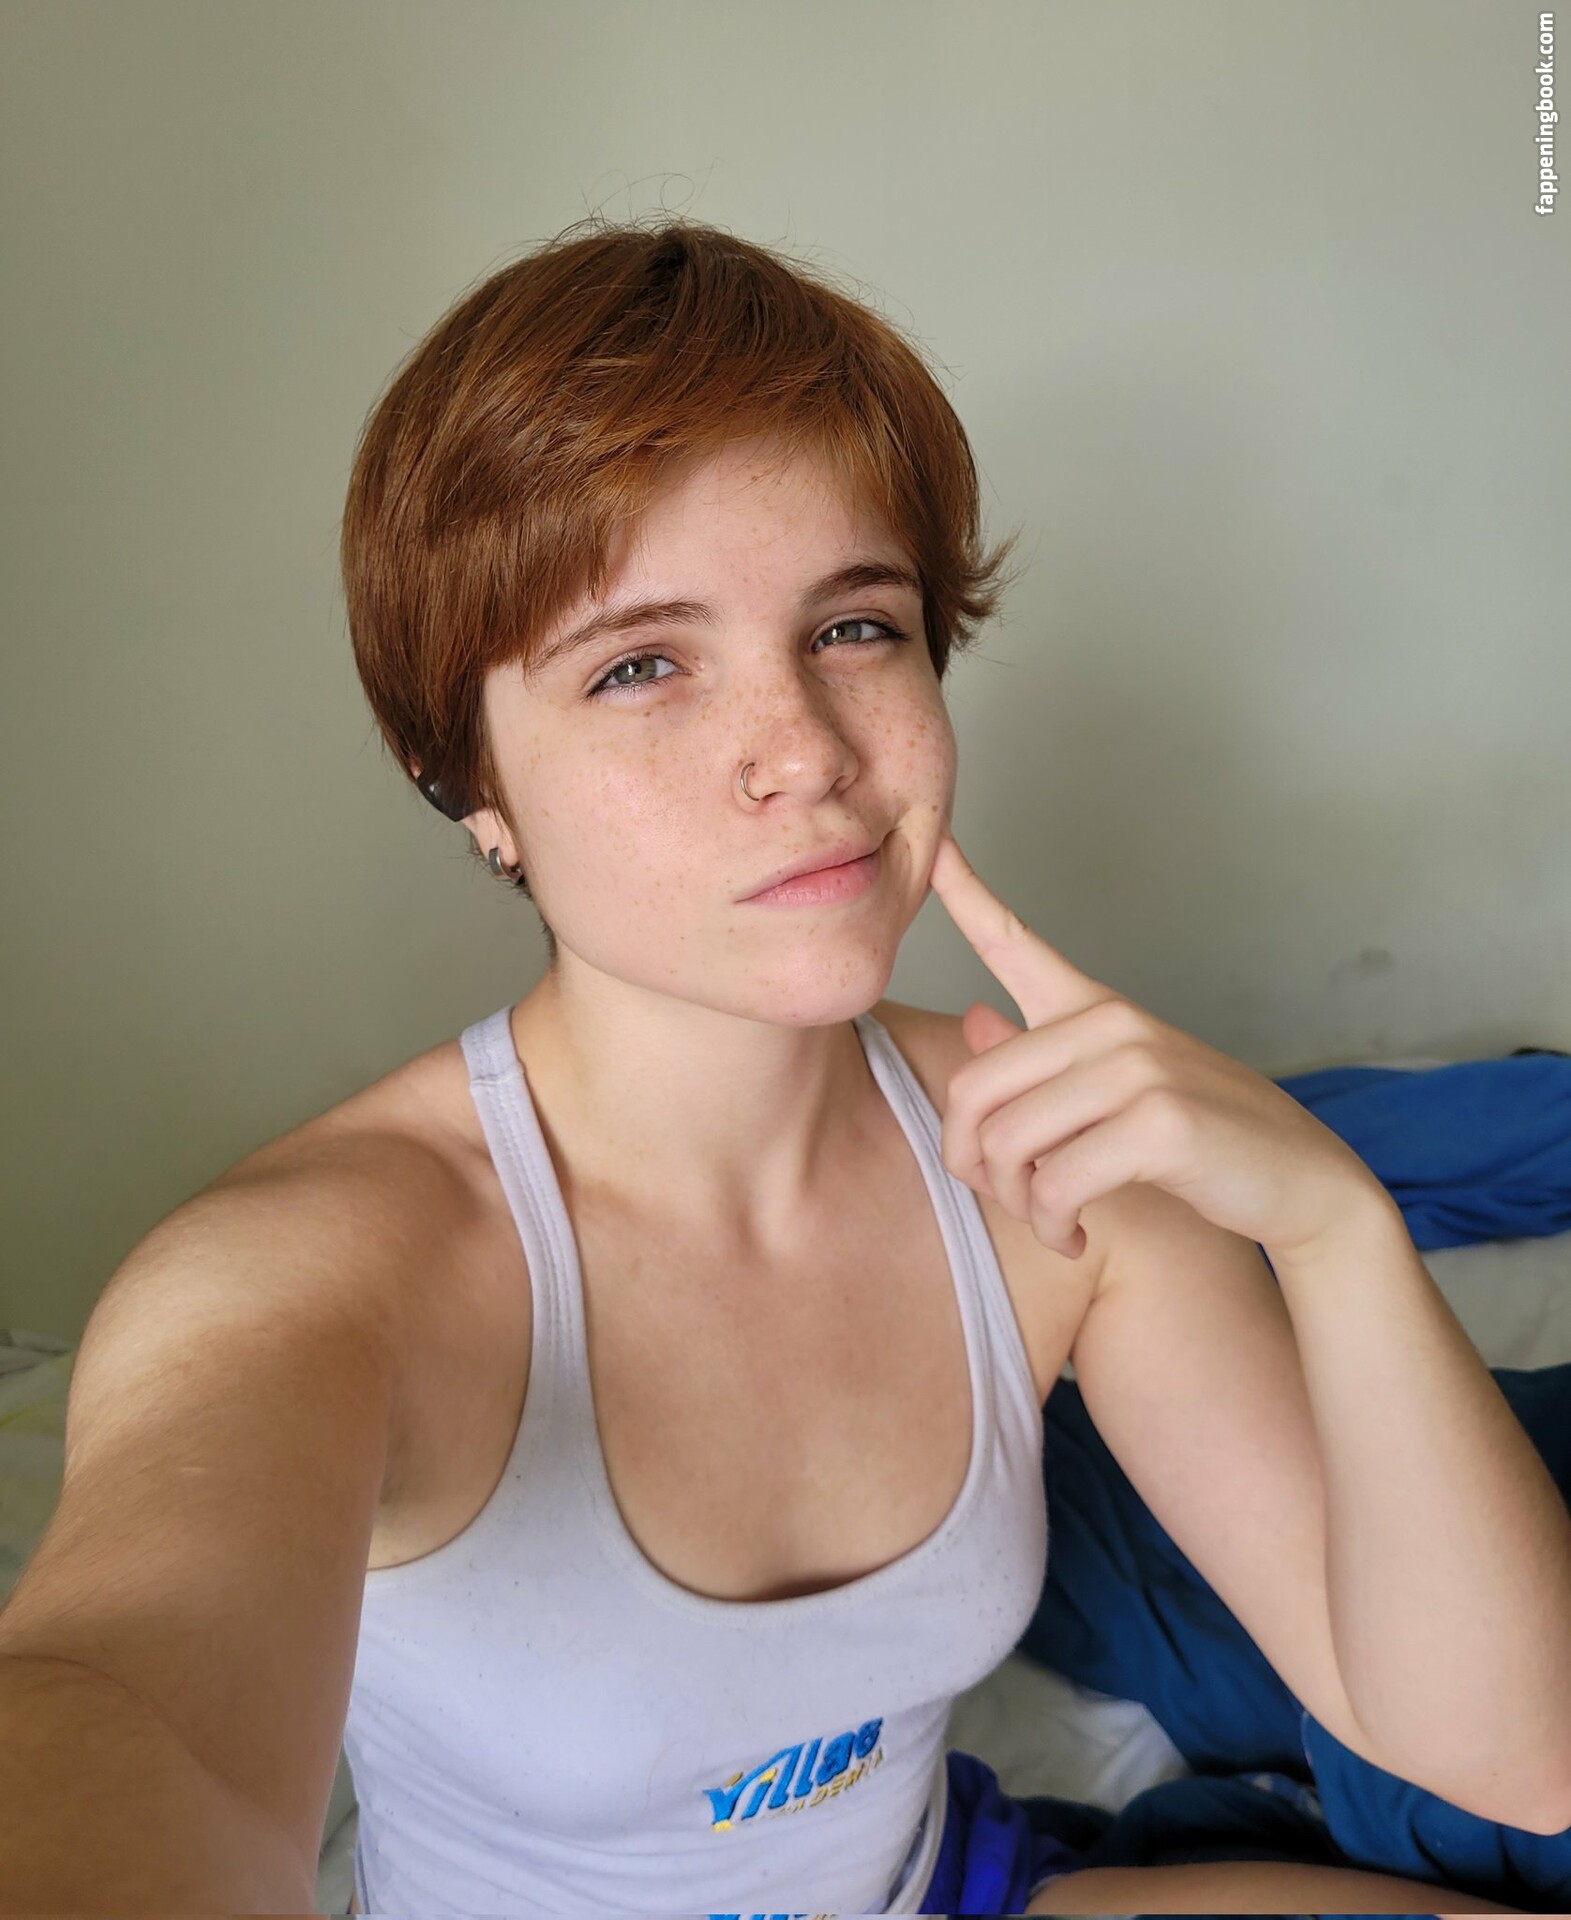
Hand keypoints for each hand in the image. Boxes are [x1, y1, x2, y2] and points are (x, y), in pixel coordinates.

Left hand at [925, 827, 1385, 1261]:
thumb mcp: (1119, 1091)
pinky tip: (1074, 1237)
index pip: (1015, 941)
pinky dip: (1052, 1226)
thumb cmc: (1204, 1140)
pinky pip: (1054, 1184)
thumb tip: (977, 1020)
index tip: (935, 846)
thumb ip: (1043, 1062)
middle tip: (1007, 1198)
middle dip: (973, 1164)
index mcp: (1095, 1009)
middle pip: (973, 1089)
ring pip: (1007, 1144)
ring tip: (1049, 1221)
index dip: (966, 892)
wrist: (1303, 1182)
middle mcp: (1111, 1025)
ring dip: (1015, 1203)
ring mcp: (1137, 1069)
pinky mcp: (1157, 1124)